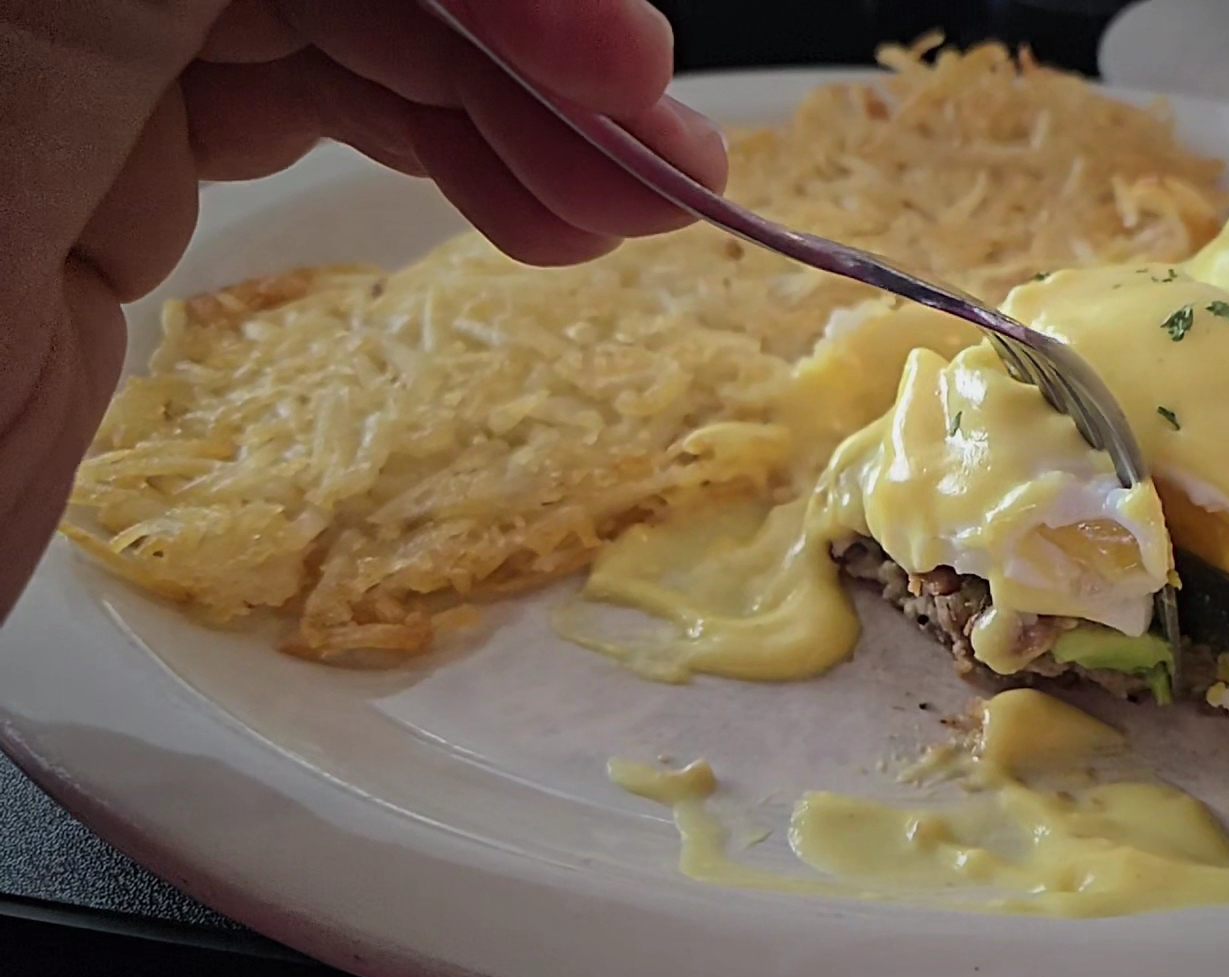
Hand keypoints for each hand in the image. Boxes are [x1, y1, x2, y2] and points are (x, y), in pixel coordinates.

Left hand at [0, 0, 725, 619]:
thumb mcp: (11, 114)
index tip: (612, 56)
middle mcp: (54, 1)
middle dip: (524, 46)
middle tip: (662, 151)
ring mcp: (70, 60)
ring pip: (342, 27)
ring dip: (511, 107)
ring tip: (637, 197)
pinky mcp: (99, 161)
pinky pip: (302, 102)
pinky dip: (436, 149)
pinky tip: (527, 202)